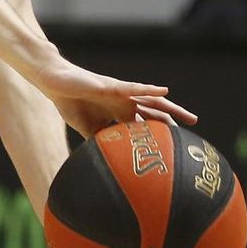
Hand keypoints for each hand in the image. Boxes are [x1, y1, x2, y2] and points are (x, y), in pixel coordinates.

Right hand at [31, 60, 197, 138]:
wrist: (54, 85)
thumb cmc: (70, 103)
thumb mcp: (89, 129)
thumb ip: (102, 141)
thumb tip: (110, 163)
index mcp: (119, 112)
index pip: (145, 124)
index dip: (160, 134)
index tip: (175, 148)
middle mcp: (125, 102)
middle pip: (156, 112)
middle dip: (174, 122)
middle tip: (192, 135)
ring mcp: (121, 93)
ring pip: (152, 100)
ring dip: (172, 107)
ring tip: (190, 118)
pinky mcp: (112, 86)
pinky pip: (134, 88)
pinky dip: (149, 89)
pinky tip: (164, 91)